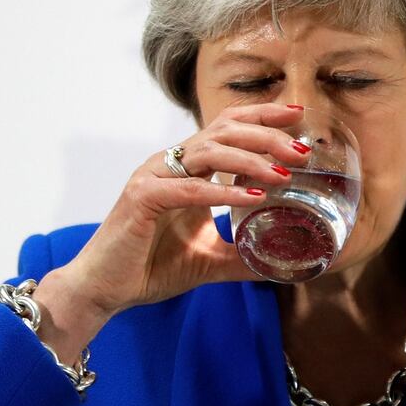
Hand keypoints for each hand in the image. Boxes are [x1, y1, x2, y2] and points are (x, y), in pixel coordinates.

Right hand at [32, 103, 310, 362]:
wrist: (104, 290)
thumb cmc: (150, 268)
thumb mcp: (210, 259)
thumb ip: (244, 255)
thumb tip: (284, 263)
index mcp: (186, 169)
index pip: (227, 128)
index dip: (261, 116)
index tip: (296, 115)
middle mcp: (170, 164)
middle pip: (223, 131)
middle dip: (267, 135)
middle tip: (302, 150)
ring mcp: (153, 177)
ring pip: (207, 151)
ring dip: (249, 159)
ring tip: (283, 172)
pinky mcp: (142, 198)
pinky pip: (186, 188)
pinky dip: (220, 191)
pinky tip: (251, 196)